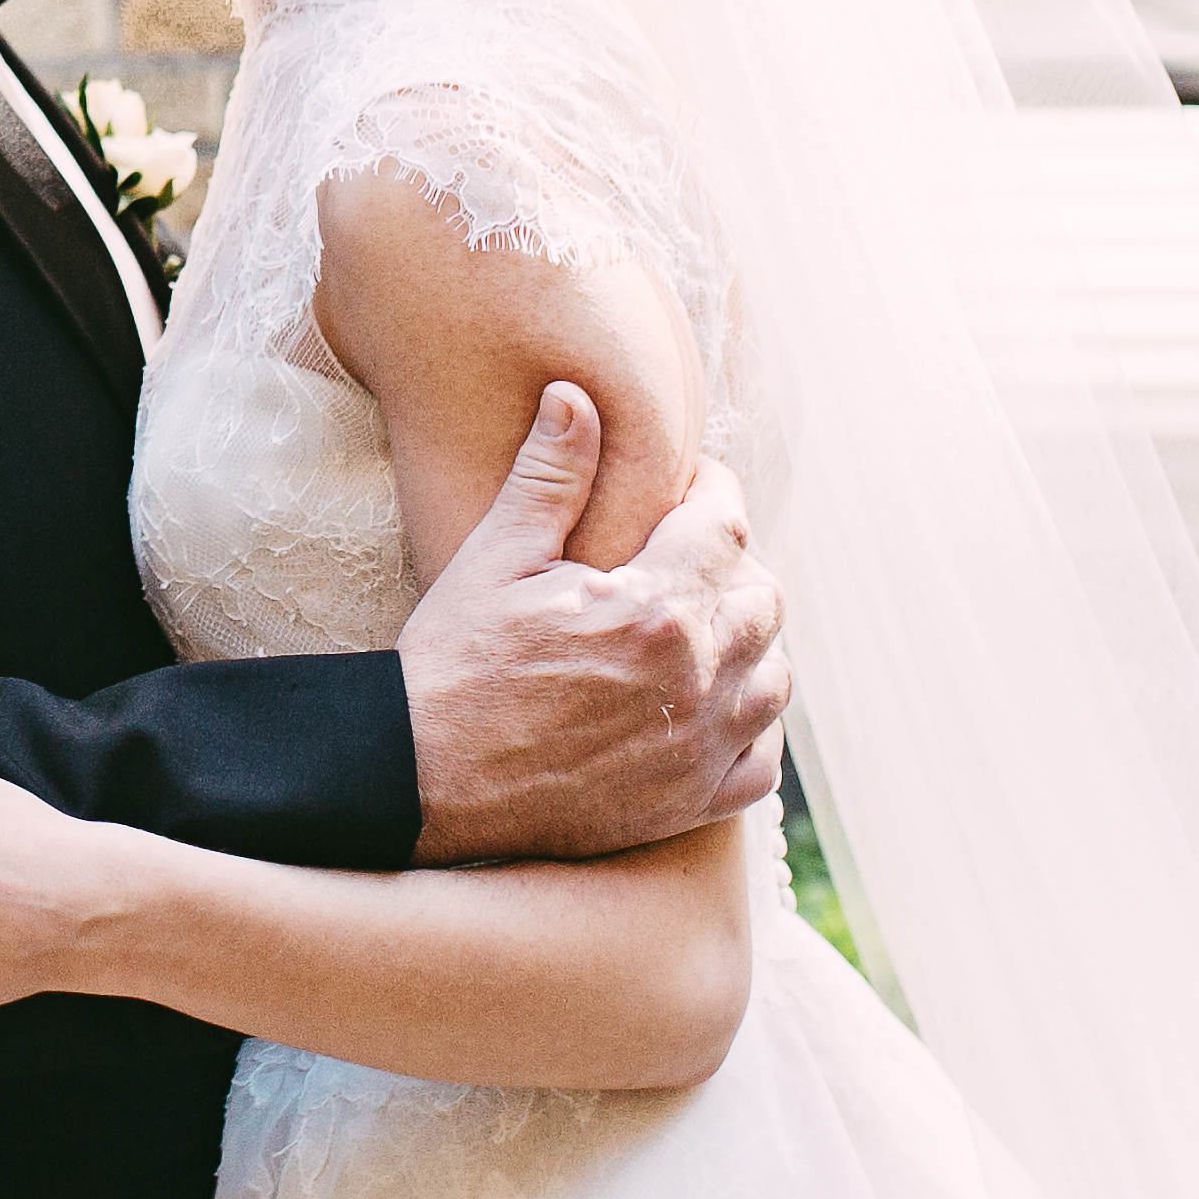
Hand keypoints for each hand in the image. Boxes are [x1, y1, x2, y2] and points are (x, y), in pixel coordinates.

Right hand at [397, 384, 790, 861]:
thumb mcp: (494, 557)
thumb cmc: (455, 662)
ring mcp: (699, 747)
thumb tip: (577, 396)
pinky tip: (707, 707)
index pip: (727, 525)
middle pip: (763, 599)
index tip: (687, 488)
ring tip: (697, 630)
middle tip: (683, 560)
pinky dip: (749, 728)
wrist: (424, 778)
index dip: (712, 494)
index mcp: (653, 606)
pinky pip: (762, 760)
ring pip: (774, 678)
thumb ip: (550, 476)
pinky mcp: (690, 801)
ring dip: (747, 646)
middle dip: (732, 568)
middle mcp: (694, 677)